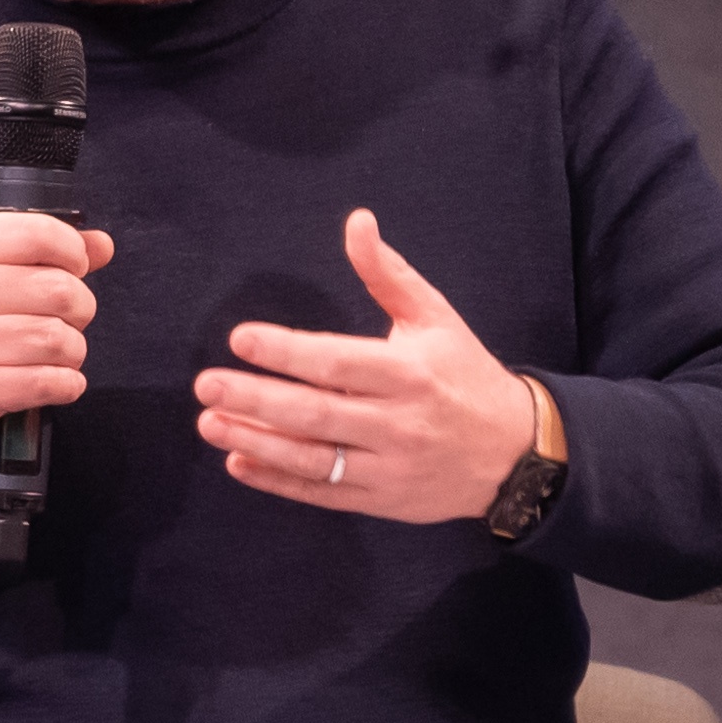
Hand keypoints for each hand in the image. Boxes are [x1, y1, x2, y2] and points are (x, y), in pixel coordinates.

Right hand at [0, 211, 111, 452]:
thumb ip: (39, 250)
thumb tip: (101, 245)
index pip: (38, 234)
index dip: (73, 252)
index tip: (73, 267)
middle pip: (59, 289)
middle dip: (80, 306)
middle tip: (67, 316)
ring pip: (57, 339)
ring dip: (72, 348)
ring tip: (57, 349)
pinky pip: (48, 383)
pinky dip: (67, 383)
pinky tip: (57, 379)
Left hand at [198, 210, 541, 523]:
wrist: (515, 454)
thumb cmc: (465, 376)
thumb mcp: (436, 317)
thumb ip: (388, 274)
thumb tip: (356, 221)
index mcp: (409, 373)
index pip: (338, 362)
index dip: (287, 352)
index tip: (241, 338)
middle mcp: (397, 423)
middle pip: (315, 413)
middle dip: (256, 400)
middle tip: (207, 385)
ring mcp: (388, 468)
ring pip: (313, 458)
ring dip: (256, 442)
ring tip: (209, 424)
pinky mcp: (381, 500)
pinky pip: (321, 494)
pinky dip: (278, 480)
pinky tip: (239, 462)